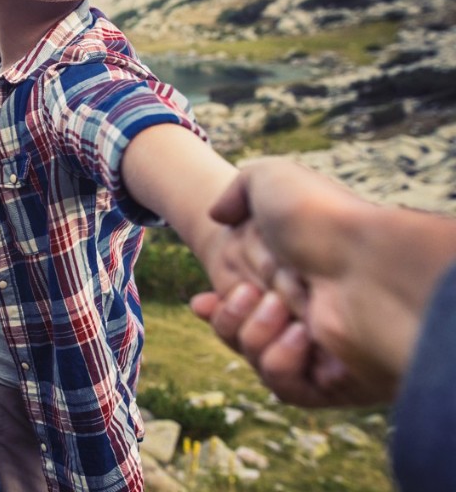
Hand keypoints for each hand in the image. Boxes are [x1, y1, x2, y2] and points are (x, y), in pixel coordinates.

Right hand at [200, 159, 430, 401]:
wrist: (365, 257)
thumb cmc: (319, 216)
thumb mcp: (268, 180)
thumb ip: (236, 192)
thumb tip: (220, 215)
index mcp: (292, 279)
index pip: (242, 307)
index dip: (217, 308)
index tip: (201, 302)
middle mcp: (305, 314)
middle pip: (239, 334)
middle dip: (228, 316)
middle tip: (249, 292)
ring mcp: (319, 348)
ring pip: (256, 358)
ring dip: (253, 332)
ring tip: (279, 306)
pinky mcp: (333, 381)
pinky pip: (284, 386)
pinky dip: (279, 361)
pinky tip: (296, 334)